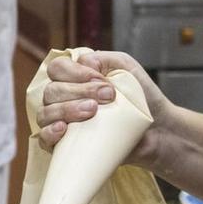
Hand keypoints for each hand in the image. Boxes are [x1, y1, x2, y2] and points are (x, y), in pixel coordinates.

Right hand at [36, 49, 173, 165]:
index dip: (74, 72)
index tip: (101, 79)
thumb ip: (105, 58)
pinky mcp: (66, 145)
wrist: (158, 130)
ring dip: (67, 109)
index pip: (58, 69)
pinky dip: (49, 132)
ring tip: (93, 112)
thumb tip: (84, 63)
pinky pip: (44, 138)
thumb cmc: (142, 97)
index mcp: (75, 78)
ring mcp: (63, 121)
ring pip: (46, 112)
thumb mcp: (127, 68)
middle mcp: (64, 98)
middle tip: (107, 97)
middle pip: (52, 90)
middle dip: (78, 91)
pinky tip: (63, 129)